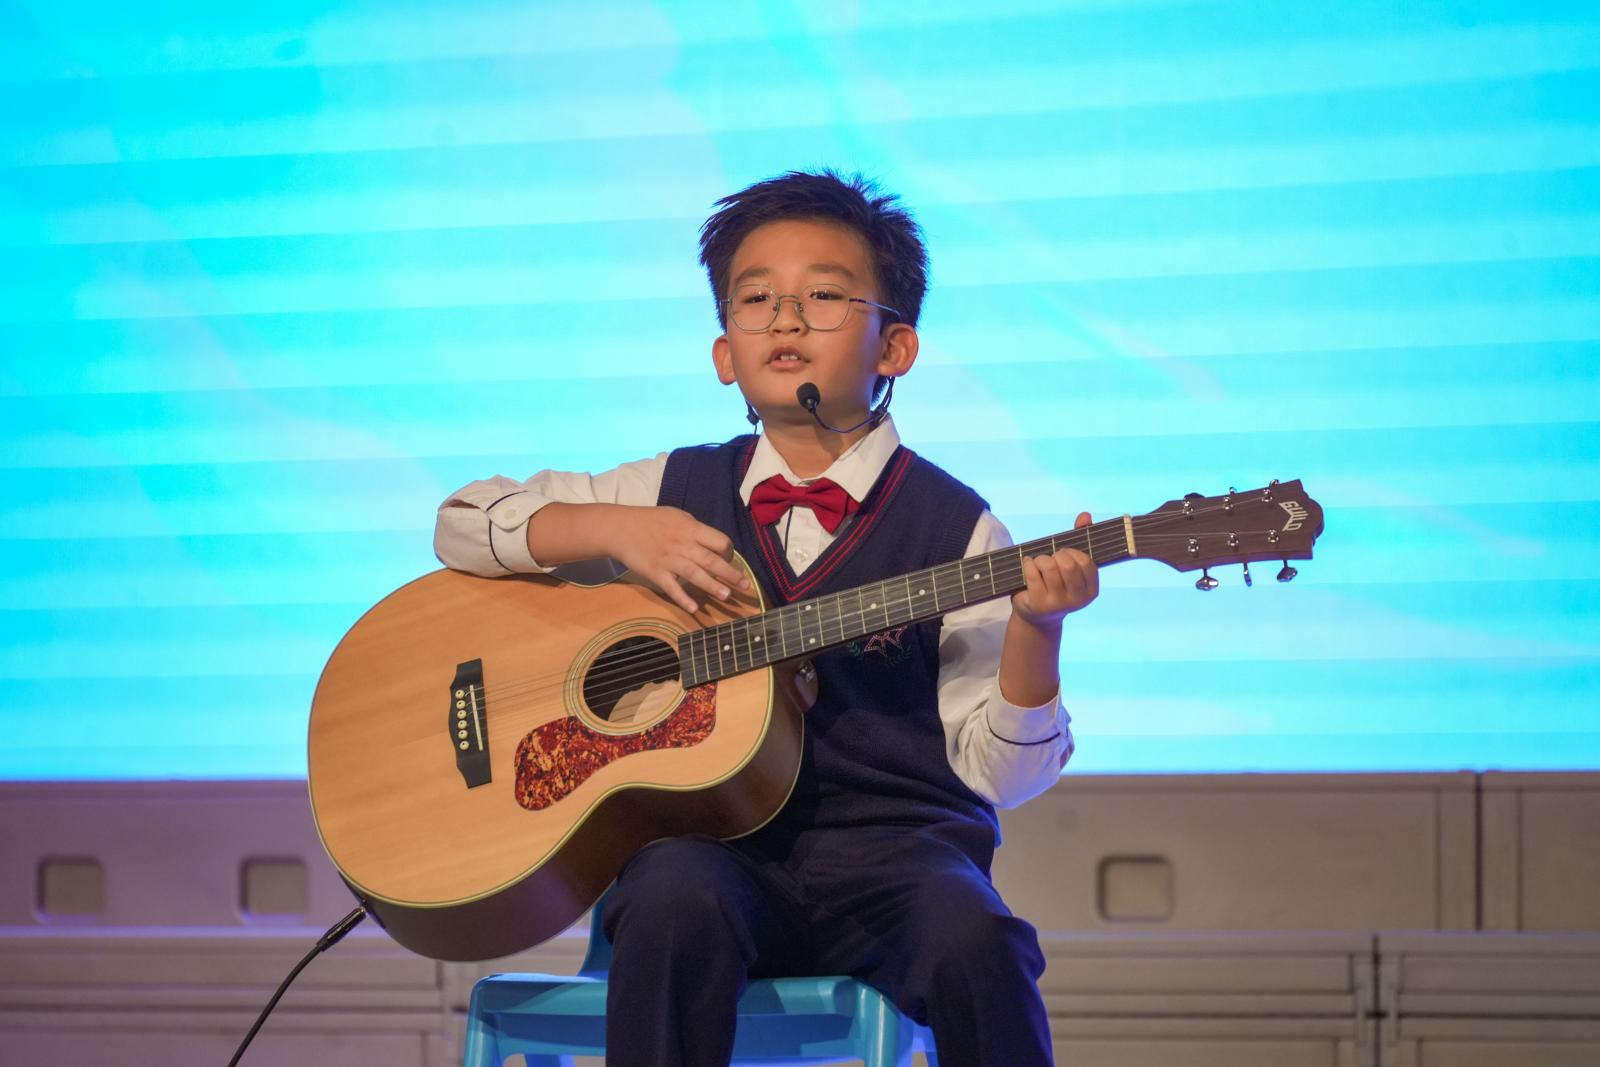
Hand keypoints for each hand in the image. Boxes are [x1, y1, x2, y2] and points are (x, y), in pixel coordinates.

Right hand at [604, 506, 752, 612]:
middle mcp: (683, 544)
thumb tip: (714, 543)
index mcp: (690, 529)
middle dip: (731, 573)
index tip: (730, 560)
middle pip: (711, 559)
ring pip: (694, 574)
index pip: (719, 540)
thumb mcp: (677, 516)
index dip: (729, 551)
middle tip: (746, 586)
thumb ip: (695, 530)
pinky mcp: (655, 572)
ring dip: (711, 586)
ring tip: (726, 596)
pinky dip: (682, 598)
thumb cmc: (651, 521)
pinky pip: (671, 587)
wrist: (620, 528)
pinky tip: (693, 608)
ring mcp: (669, 560)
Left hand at [1010, 511, 1098, 628]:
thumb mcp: (1071, 566)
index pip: (1086, 561)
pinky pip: (1032, 574)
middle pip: (1068, 563)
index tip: (1064, 554)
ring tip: (1038, 562)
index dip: (1072, 552)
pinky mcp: (1039, 605)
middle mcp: (1078, 600)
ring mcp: (1058, 604)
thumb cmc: (1056, 585)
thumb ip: (1080, 539)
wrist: (1037, 616)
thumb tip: (1085, 515)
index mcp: (1091, 590)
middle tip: (1051, 558)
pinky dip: (1028, 564)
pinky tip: (1027, 565)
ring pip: (1049, 566)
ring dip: (1040, 559)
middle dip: (1056, 554)